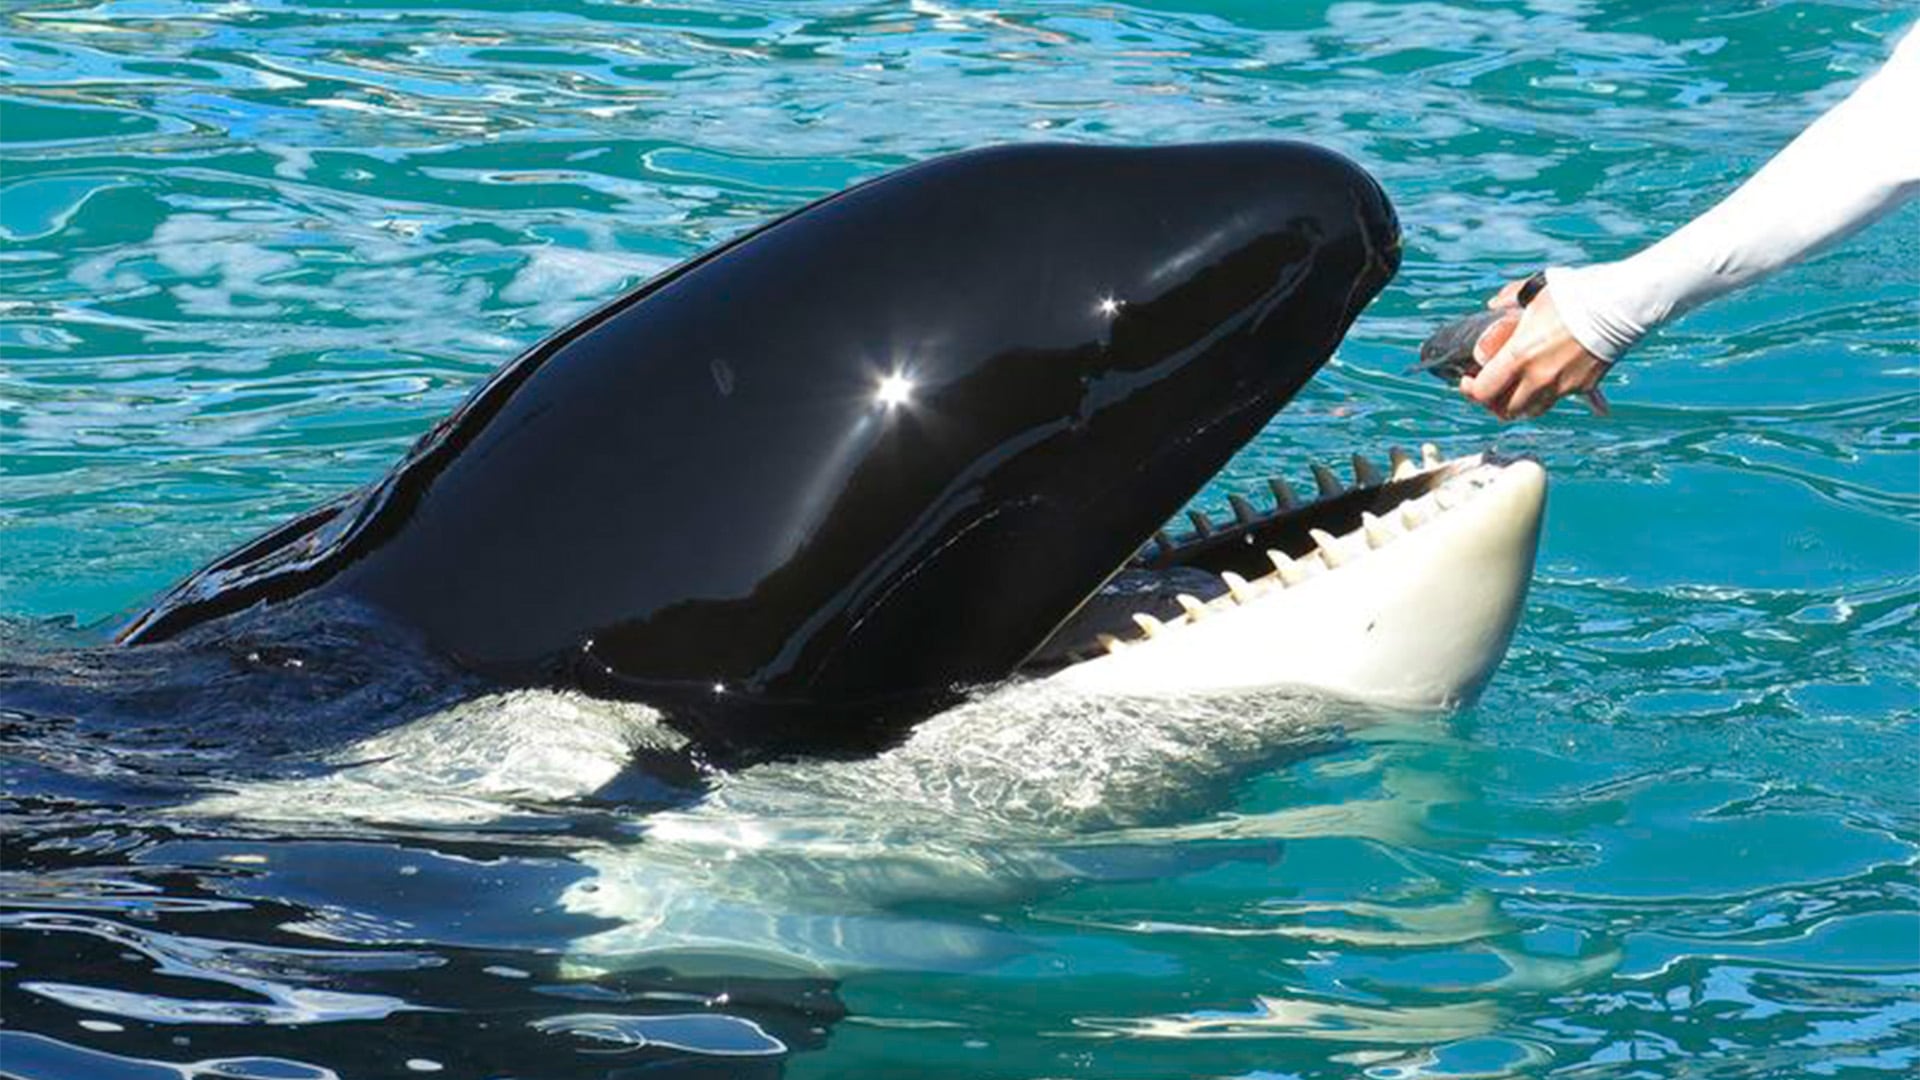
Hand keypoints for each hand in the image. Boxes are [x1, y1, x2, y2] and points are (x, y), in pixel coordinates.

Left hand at [1459, 278, 1611, 420]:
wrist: (1624, 304)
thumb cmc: (1579, 294)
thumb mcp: (1537, 290)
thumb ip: (1510, 298)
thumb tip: (1494, 305)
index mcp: (1520, 356)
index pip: (1483, 391)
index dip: (1470, 390)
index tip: (1467, 381)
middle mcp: (1539, 378)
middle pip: (1505, 409)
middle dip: (1492, 402)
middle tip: (1489, 388)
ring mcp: (1563, 386)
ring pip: (1531, 410)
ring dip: (1518, 404)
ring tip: (1513, 390)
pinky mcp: (1584, 386)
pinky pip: (1560, 399)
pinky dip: (1549, 396)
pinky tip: (1547, 384)